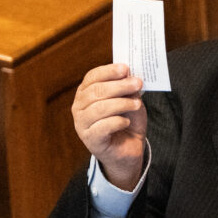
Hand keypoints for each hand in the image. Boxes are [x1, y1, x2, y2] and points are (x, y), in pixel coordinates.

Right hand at [72, 63, 146, 189]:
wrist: (129, 148)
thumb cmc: (127, 121)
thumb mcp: (130, 100)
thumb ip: (128, 88)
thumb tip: (131, 76)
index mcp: (86, 93)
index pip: (93, 77)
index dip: (109, 71)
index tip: (126, 68)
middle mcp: (79, 107)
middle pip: (96, 91)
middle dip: (119, 86)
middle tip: (137, 83)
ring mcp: (81, 124)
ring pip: (99, 108)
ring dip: (122, 104)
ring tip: (137, 105)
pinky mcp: (90, 139)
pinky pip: (103, 126)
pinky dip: (118, 122)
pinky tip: (126, 122)